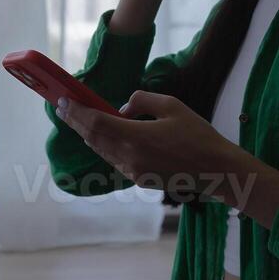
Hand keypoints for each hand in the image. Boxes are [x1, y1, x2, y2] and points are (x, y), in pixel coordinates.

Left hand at [55, 90, 252, 201]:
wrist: (216, 170)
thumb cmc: (198, 135)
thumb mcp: (172, 106)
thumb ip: (141, 101)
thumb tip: (122, 108)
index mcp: (135, 137)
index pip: (95, 122)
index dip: (76, 111)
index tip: (63, 100)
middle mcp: (129, 157)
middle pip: (92, 137)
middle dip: (75, 121)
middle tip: (63, 108)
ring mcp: (133, 171)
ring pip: (101, 150)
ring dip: (88, 134)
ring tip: (78, 119)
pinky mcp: (139, 179)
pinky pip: (114, 159)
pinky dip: (104, 145)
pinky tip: (102, 137)